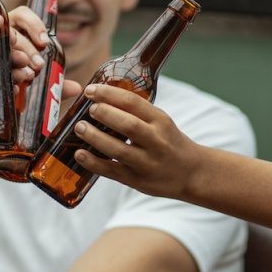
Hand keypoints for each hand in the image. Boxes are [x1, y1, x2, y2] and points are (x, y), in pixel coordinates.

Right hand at [8, 6, 81, 99]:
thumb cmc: (19, 89)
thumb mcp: (39, 85)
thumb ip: (56, 84)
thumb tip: (76, 88)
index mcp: (15, 33)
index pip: (22, 15)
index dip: (34, 24)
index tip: (44, 43)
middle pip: (11, 31)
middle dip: (27, 48)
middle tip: (38, 65)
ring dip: (14, 59)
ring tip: (27, 75)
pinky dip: (3, 77)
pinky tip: (15, 89)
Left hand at [71, 84, 200, 199]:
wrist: (191, 173)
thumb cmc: (169, 142)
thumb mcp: (161, 121)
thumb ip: (137, 112)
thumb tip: (100, 98)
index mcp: (161, 121)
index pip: (133, 103)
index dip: (109, 94)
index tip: (91, 90)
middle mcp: (156, 141)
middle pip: (128, 125)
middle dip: (104, 114)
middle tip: (89, 109)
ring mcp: (147, 163)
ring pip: (118, 150)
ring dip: (95, 138)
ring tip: (79, 127)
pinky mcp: (137, 180)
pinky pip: (112, 171)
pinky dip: (94, 163)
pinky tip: (79, 154)